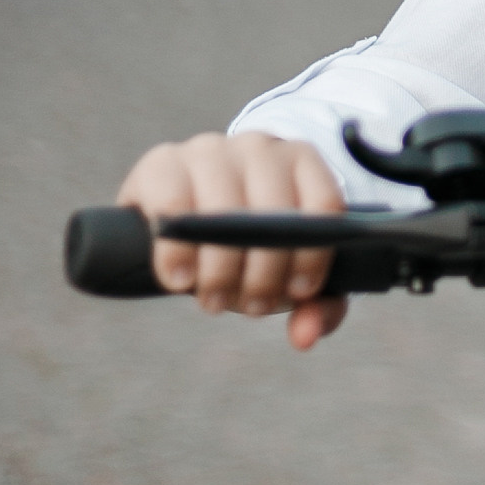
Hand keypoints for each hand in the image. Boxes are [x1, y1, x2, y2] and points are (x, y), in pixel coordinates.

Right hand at [117, 133, 346, 349]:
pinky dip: (177, 250)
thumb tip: (304, 337)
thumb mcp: (291, 272)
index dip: (313, 254)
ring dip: (221, 268)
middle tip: (252, 308)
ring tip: (215, 300)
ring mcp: (209, 149)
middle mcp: (258, 147)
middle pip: (272, 212)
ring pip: (223, 211)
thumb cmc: (254, 244)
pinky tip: (181, 278)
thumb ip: (315, 306)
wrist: (190, 205)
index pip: (322, 202)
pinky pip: (173, 204)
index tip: (298, 292)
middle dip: (264, 273)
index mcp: (301, 161)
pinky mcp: (162, 163)